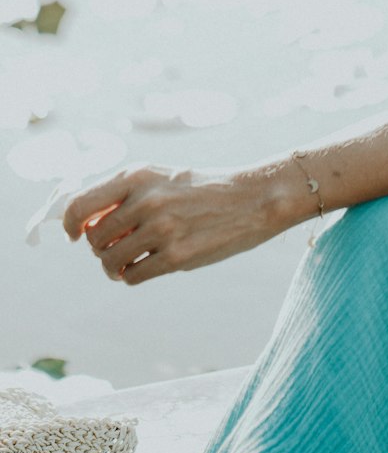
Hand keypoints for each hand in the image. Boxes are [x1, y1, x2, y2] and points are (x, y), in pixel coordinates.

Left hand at [61, 163, 285, 285]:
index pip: (79, 205)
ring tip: (133, 260)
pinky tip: (150, 265)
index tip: (75, 234)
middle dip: (102, 248)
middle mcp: (146, 200)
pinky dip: (134, 275)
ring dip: (116, 266)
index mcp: (137, 175)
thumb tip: (83, 225)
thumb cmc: (202, 188)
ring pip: (110, 262)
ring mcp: (162, 229)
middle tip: (120, 246)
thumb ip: (123, 195)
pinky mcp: (176, 256)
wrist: (253, 198)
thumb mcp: (161, 177)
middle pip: (95, 240)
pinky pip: (132, 277)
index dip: (69, 224)